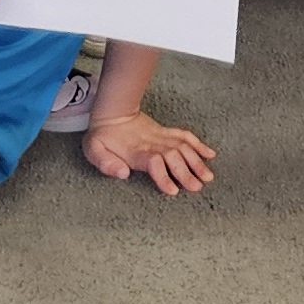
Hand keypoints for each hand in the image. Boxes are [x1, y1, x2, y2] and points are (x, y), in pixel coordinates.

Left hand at [85, 103, 217, 196]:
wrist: (113, 112)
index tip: (173, 191)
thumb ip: (105, 163)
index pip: (153, 162)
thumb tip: (123, 174)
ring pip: (183, 147)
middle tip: (197, 187)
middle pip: (173, 156)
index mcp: (135, 151)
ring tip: (208, 177)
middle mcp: (152, 144)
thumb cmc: (102, 136)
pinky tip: (210, 154)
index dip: (163, 176)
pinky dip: (199, 144)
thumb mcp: (93, 150)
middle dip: (186, 172)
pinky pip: (185, 136)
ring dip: (196, 161)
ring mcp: (161, 137)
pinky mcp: (166, 132)